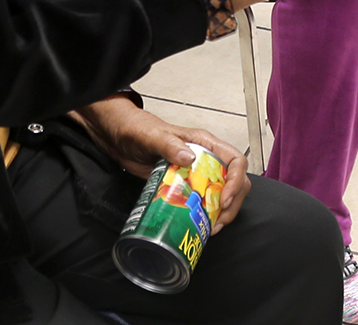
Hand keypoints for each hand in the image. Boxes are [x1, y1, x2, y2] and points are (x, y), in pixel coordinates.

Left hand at [74, 99, 251, 227]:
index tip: (223, 199)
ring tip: (212, 228)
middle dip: (232, 203)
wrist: (120, 138)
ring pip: (223, 194)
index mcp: (204, 143)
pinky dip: (208, 215)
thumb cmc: (138, 130)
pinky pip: (205, 202)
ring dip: (223, 212)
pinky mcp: (185, 187)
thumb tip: (189, 158)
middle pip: (235, 181)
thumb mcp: (153, 136)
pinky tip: (201, 225)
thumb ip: (170, 145)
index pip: (236, 160)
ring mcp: (197, 174)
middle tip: (218, 221)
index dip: (236, 180)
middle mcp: (205, 159)